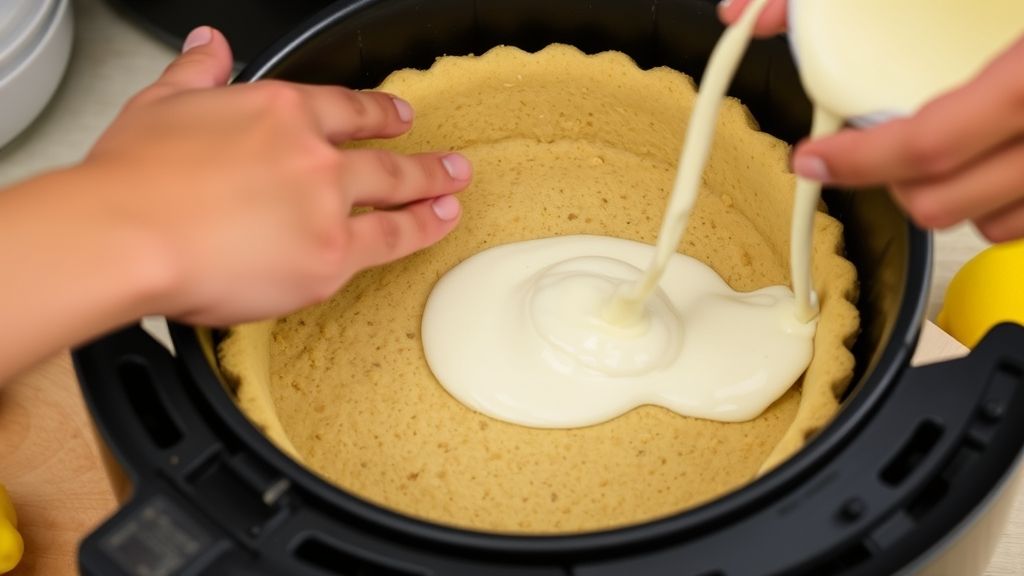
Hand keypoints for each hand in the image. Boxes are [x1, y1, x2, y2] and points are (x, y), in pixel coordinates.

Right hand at [84, 27, 471, 324]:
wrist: (127, 235)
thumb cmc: (133, 180)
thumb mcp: (163, 104)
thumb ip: (198, 73)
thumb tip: (210, 45)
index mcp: (279, 112)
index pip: (346, 109)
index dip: (378, 114)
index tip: (397, 117)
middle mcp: (314, 155)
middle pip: (384, 157)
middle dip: (424, 161)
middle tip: (451, 164)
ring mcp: (328, 207)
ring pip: (398, 197)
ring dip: (433, 195)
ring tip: (455, 196)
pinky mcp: (329, 259)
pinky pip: (387, 246)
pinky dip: (420, 235)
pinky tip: (435, 230)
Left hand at [719, 1, 1023, 241]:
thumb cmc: (1015, 4)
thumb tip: (754, 11)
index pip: (931, 145)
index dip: (861, 163)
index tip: (813, 161)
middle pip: (950, 203)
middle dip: (896, 183)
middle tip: (874, 151)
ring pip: (999, 223)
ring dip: (955, 196)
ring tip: (944, 148)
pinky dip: (1005, 199)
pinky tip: (997, 155)